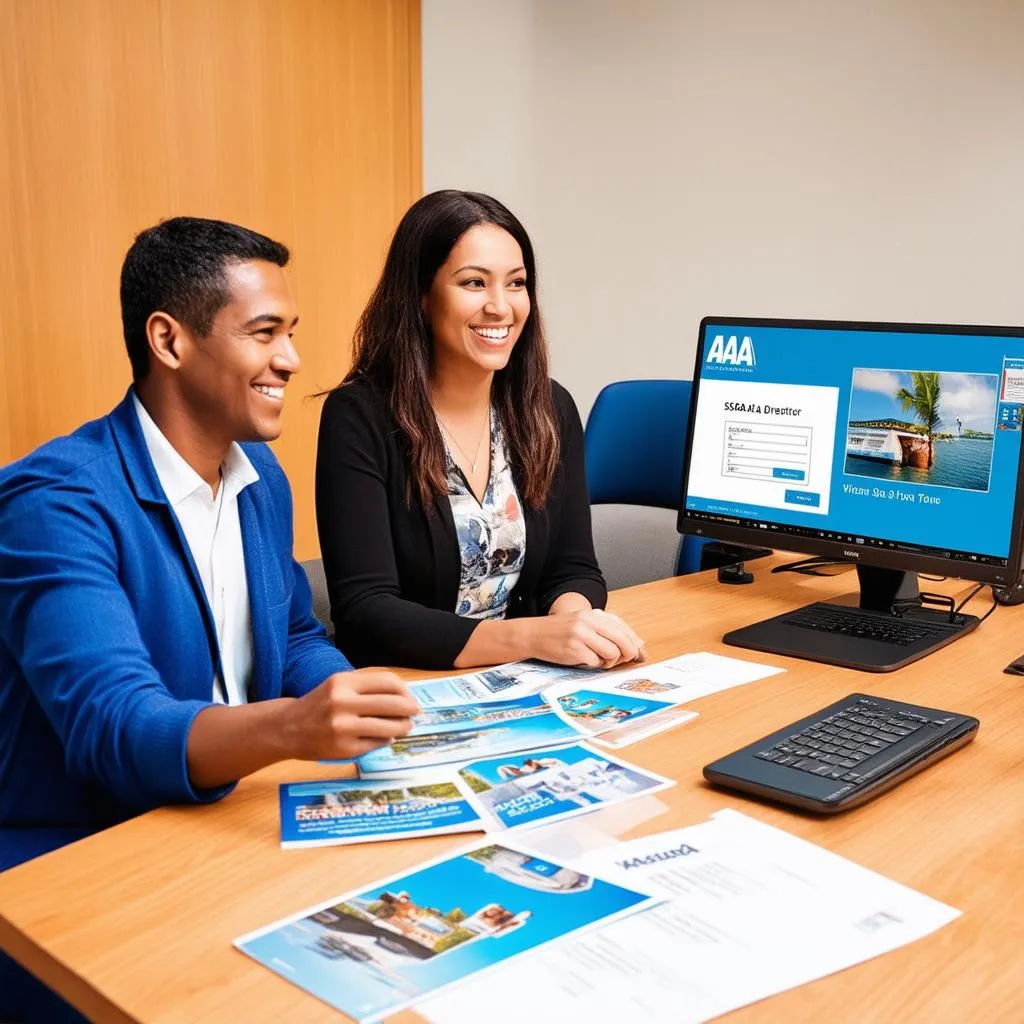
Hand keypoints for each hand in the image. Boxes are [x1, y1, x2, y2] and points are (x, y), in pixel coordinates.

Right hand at [285, 670, 419, 760]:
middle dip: (410, 709)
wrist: (287, 728)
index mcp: (343, 682)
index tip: (410, 697)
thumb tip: (405, 697)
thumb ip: (368, 688)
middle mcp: (342, 703)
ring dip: (403, 727)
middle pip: (393, 704)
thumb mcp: (339, 685)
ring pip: (388, 727)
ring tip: (405, 727)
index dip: (405, 691)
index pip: (388, 682)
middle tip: (415, 713)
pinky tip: (384, 737)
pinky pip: (376, 744)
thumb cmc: (320, 704)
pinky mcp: (343, 749)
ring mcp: (342, 728)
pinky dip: (385, 740)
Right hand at [531, 609, 645, 668]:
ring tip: (599, 659)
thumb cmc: (560, 631)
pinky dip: (593, 664)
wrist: (533, 634)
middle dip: (628, 653)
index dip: (635, 642)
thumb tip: (635, 646)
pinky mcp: (574, 650)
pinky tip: (585, 660)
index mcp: (592, 614)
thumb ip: (606, 631)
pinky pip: (596, 662)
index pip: (622, 627)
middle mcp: (588, 621)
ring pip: (612, 653)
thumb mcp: (583, 624)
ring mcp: (581, 635)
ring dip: (609, 661)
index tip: (641, 653)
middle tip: (627, 660)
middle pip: (622, 640)